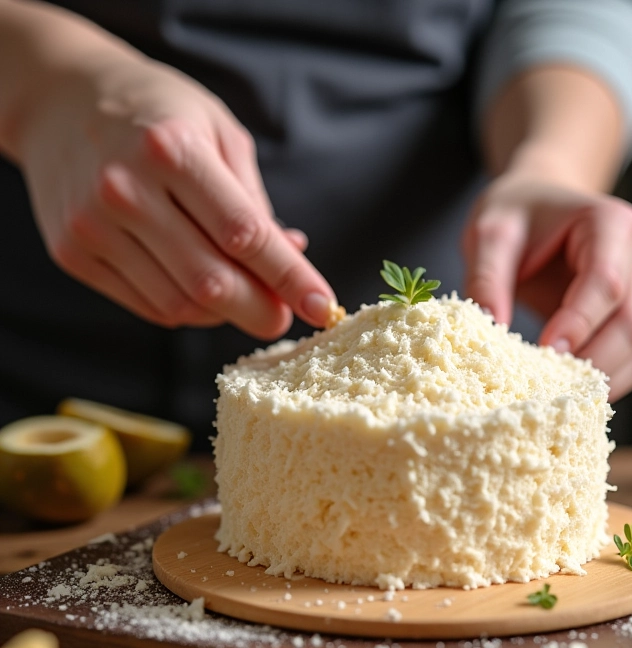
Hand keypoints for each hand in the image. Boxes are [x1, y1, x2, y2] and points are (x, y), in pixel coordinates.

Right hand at [17, 47, 334, 337]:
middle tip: (281, 315)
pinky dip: (187, 308)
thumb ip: (254, 202)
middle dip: (261, 311)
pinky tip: (196, 282)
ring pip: (181, 305)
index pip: (246, 235)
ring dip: (224, 312)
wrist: (60, 100)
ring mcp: (94, 225)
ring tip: (238, 289)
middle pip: (212, 283)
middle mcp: (126, 189)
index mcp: (172, 149)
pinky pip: (149, 306)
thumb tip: (292, 258)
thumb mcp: (219, 134)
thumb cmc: (157, 114)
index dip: (291, 279)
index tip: (323, 308)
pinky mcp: (73, 253)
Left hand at [462, 174, 631, 399]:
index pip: (606, 283)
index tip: (544, 351)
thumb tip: (488, 329)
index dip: (578, 322)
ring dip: (602, 378)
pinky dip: (608, 381)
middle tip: (544, 385)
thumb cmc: (517, 214)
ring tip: (553, 393)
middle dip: (591, 361)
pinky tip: (568, 389)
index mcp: (611, 224)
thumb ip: (485, 277)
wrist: (536, 207)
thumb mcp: (489, 234)